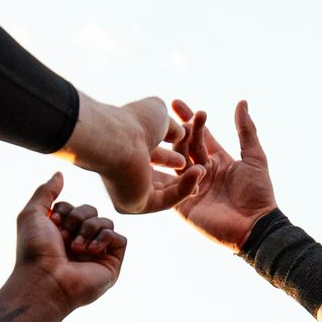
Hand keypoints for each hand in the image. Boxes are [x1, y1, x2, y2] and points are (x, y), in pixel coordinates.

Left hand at [13, 173, 125, 310]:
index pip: (74, 207)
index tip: (52, 224)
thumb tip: (60, 173)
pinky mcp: (112, 263)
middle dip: (78, 219)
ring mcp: (97, 254)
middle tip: (64, 238)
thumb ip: (46, 191)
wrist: (45, 279)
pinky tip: (90, 251)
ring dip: (89, 229)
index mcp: (62, 234)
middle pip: (91, 210)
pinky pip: (119, 238)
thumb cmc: (34, 251)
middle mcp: (80, 242)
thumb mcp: (32, 214)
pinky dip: (104, 238)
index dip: (65, 210)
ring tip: (75, 248)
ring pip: (106, 222)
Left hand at [64, 95, 192, 214]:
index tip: (189, 149)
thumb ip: (171, 126)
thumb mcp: (159, 116)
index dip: (173, 154)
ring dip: (187, 182)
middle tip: (200, 166)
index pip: (153, 157)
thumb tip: (181, 134)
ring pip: (165, 192)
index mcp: (126, 152)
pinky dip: (184, 188)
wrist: (118, 139)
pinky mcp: (136, 205)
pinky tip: (198, 173)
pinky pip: (166, 201)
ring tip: (202, 170)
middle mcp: (125, 174)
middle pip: (160, 178)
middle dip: (181, 173)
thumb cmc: (133, 122)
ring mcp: (130, 192)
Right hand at [170, 99, 277, 250]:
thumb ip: (246, 130)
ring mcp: (191, 188)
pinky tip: (166, 159)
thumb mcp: (254, 157)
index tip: (176, 102)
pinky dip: (171, 174)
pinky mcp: (183, 204)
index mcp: (218, 160)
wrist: (256, 226)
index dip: (190, 119)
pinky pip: (172, 187)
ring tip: (172, 134)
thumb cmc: (258, 193)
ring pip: (177, 163)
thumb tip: (242, 102)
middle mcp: (202, 172)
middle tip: (175, 117)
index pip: (200, 136)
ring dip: (175, 148)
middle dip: (181, 130)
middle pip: (187, 147)